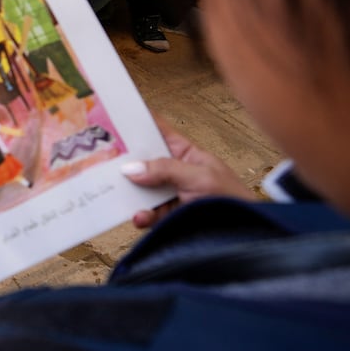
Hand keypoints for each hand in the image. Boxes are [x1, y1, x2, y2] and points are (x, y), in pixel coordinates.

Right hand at [124, 125, 256, 228]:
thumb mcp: (200, 177)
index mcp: (186, 154)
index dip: (139, 123)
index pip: (158, 132)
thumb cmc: (232, 200)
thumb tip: (132, 167)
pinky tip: (139, 216)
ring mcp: (170, 196)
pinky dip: (140, 216)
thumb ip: (166, 169)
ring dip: (129, 192)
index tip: (115, 115)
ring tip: (120, 193)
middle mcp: (175, 173)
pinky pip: (147, 214)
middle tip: (102, 159)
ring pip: (141, 190)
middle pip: (143, 162)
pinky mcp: (167, 218)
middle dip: (125, 161)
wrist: (247, 234)